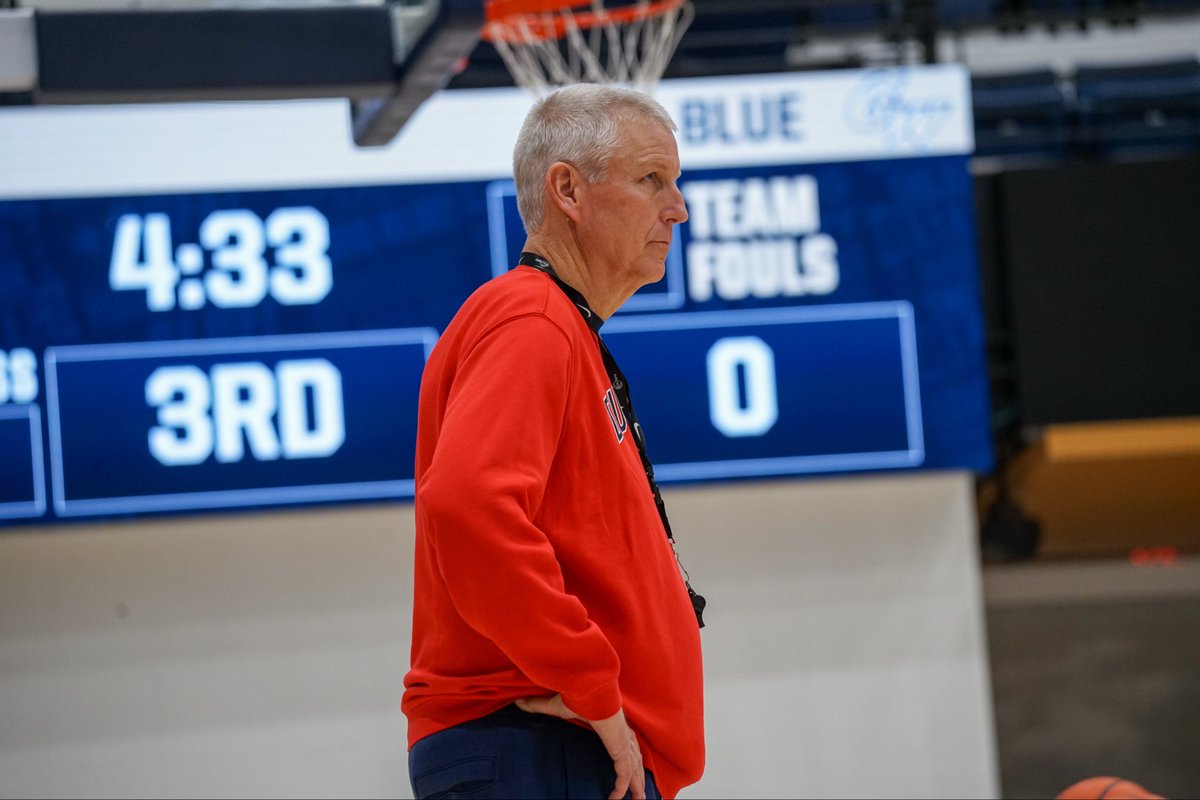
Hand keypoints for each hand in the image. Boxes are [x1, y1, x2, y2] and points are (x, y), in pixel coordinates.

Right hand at [515, 694, 645, 799]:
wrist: (588, 689)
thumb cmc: (576, 695)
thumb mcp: (555, 706)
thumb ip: (538, 707)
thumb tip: (519, 703)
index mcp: (614, 726)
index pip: (626, 745)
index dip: (628, 757)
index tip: (628, 767)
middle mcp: (624, 736)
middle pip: (636, 761)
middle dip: (639, 779)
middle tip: (639, 795)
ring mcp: (624, 744)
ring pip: (634, 771)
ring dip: (636, 788)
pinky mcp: (620, 750)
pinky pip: (623, 776)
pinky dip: (620, 789)